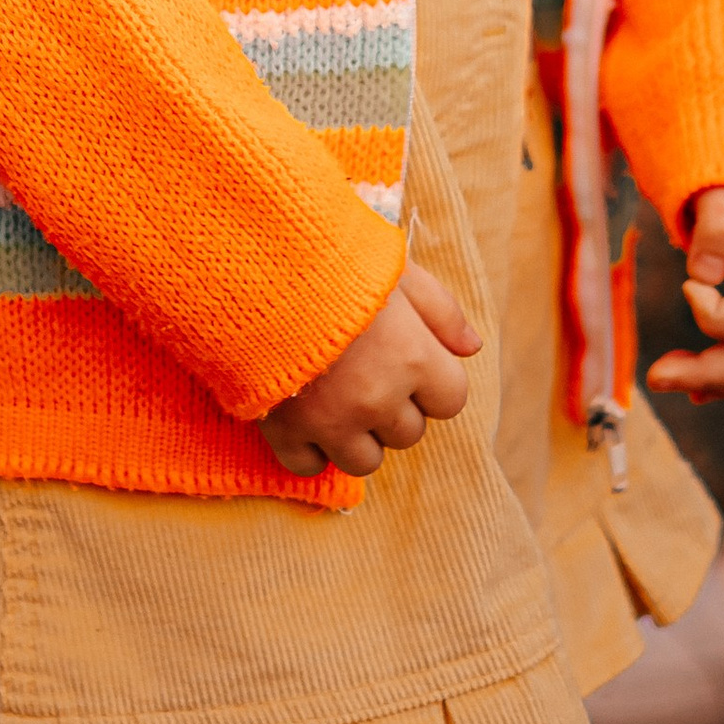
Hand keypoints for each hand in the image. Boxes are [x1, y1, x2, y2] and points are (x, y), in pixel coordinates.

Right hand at [261, 264, 481, 478]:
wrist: (252, 262)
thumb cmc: (329, 257)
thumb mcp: (395, 267)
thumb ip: (440, 308)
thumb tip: (471, 347)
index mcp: (413, 357)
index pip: (451, 401)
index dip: (430, 382)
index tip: (405, 359)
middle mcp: (378, 398)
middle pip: (408, 433)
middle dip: (391, 406)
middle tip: (362, 368)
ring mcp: (331, 420)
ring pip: (365, 461)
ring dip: (355, 435)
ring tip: (333, 395)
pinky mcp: (285, 430)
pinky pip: (309, 466)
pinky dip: (307, 448)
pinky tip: (301, 415)